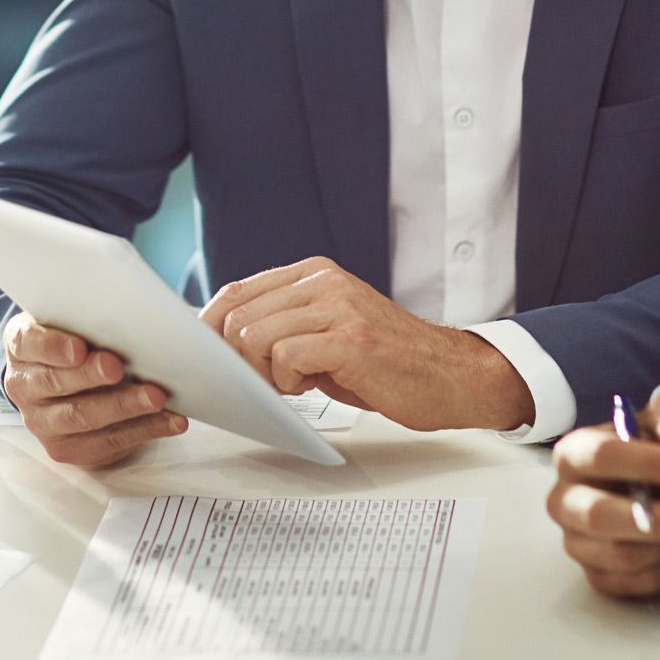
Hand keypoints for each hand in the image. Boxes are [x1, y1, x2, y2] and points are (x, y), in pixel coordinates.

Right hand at [2, 311, 187, 467]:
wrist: (73, 377)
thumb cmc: (82, 338)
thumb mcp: (82, 317)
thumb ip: (107, 308)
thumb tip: (189, 298)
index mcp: (23, 345)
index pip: (28, 342)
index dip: (52, 346)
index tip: (79, 348)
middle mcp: (25, 385)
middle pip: (54, 383)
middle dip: (90, 376)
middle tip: (119, 368)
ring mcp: (43, 421)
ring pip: (81, 417)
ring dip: (123, 407)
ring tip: (155, 397)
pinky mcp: (68, 448)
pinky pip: (107, 442)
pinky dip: (144, 430)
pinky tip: (170, 420)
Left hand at [201, 257, 535, 431]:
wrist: (450, 375)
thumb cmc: (387, 362)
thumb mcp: (329, 330)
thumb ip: (285, 324)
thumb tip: (225, 341)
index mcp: (315, 273)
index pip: (236, 292)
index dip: (211, 330)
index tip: (209, 360)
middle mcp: (324, 281)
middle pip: (238, 315)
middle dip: (237, 359)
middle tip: (266, 382)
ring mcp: (338, 306)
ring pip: (255, 336)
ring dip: (265, 373)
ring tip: (299, 382)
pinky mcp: (349, 338)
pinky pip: (285, 357)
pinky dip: (288, 383)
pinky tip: (314, 385)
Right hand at [547, 393, 659, 598]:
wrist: (650, 485)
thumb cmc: (652, 447)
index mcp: (572, 453)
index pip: (602, 456)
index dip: (651, 464)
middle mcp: (563, 500)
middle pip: (600, 515)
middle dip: (659, 518)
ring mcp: (575, 542)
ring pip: (619, 555)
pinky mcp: (595, 575)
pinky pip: (631, 583)